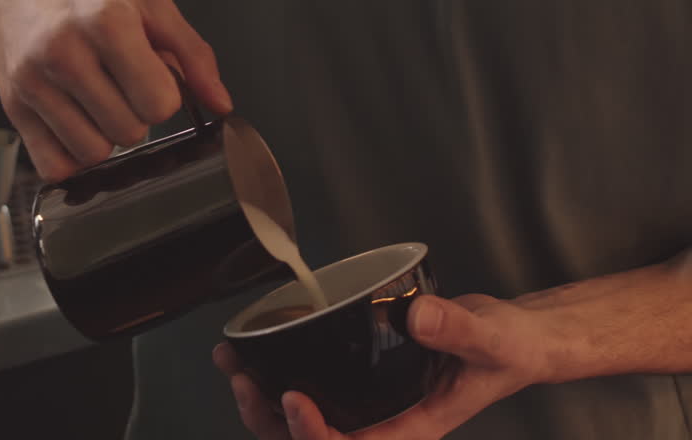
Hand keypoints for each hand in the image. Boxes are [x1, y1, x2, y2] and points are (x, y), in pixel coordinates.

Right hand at [0, 0, 231, 180]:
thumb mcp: (148, 3)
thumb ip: (193, 54)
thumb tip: (221, 105)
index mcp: (107, 22)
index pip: (159, 103)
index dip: (163, 95)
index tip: (148, 76)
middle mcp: (65, 52)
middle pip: (129, 132)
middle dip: (134, 114)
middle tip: (119, 84)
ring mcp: (34, 83)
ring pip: (93, 153)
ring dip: (104, 136)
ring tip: (95, 100)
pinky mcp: (12, 108)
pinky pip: (54, 166)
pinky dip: (70, 155)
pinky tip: (72, 121)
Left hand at [212, 294, 553, 438]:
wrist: (511, 340)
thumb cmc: (506, 351)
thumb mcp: (491, 339)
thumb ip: (458, 330)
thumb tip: (418, 316)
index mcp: (409, 428)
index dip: (313, 435)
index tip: (293, 398)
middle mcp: (380, 421)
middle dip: (268, 418)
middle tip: (242, 378)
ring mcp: (365, 402)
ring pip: (300, 418)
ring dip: (260, 398)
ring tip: (232, 362)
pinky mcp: (356, 377)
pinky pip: (311, 386)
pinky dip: (275, 371)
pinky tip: (252, 348)